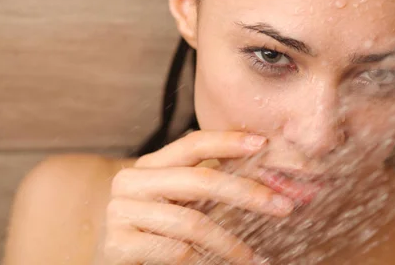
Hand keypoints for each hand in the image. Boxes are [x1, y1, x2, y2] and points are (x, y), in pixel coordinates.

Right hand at [100, 131, 292, 263]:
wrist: (112, 257)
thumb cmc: (154, 228)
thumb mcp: (177, 200)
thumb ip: (205, 184)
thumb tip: (262, 174)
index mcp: (150, 165)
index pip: (192, 144)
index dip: (228, 141)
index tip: (262, 144)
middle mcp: (131, 182)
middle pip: (200, 180)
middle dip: (247, 193)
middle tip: (282, 206)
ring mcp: (121, 213)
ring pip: (192, 222)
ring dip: (230, 243)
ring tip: (253, 257)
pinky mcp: (118, 245)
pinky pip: (176, 251)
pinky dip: (204, 261)